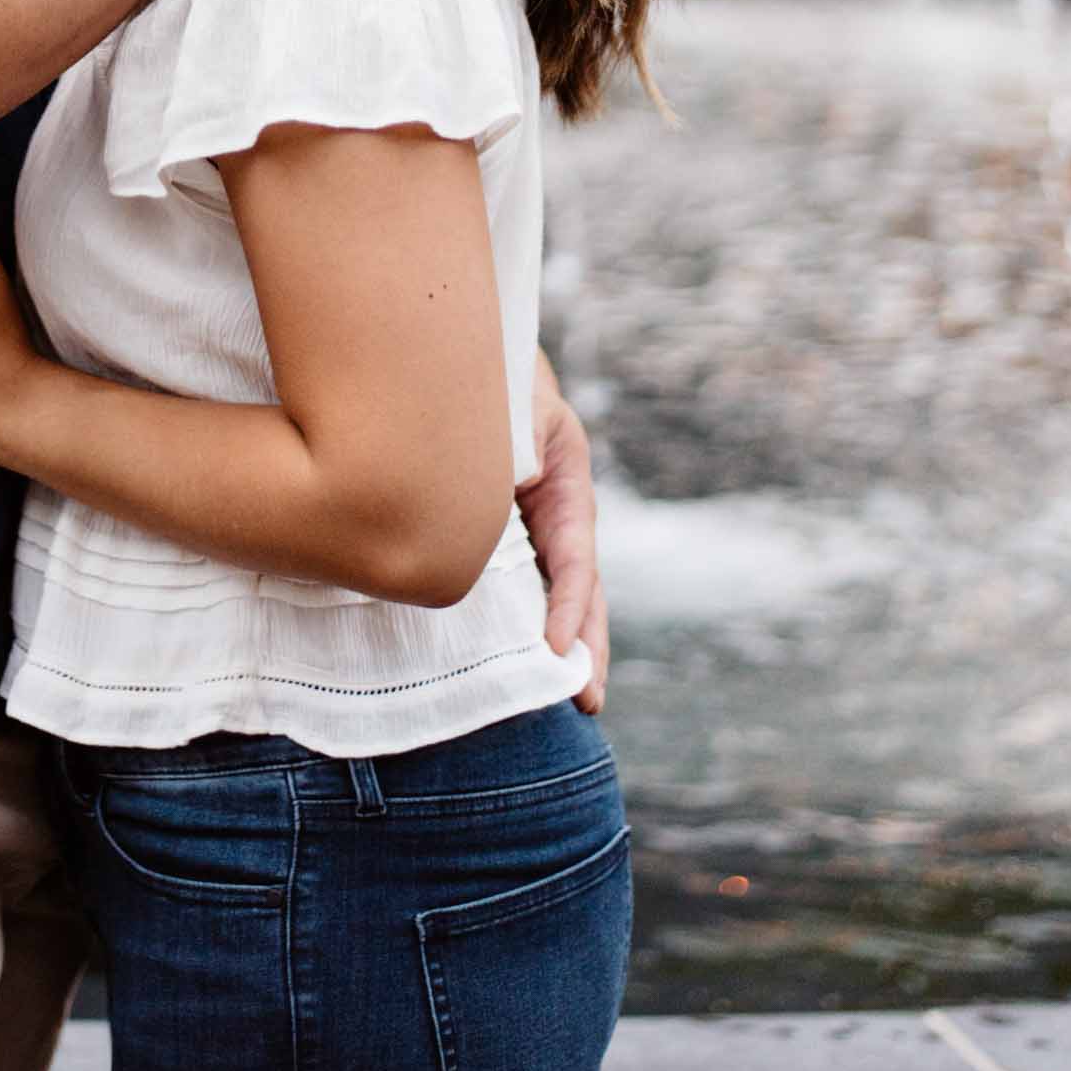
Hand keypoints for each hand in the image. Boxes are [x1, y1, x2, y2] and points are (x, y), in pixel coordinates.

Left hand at [518, 357, 608, 714]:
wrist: (481, 369)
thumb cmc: (501, 385)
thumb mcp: (516, 412)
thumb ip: (515, 449)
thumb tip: (513, 491)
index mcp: (568, 489)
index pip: (576, 559)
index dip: (569, 606)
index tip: (557, 649)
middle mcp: (560, 518)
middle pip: (581, 591)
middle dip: (588, 646)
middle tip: (588, 701)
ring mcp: (538, 531)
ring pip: (556, 596)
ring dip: (567, 646)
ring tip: (575, 699)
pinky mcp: (511, 538)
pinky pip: (521, 585)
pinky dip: (524, 625)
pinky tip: (518, 664)